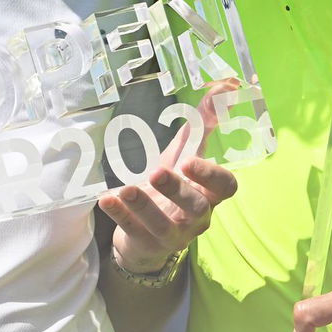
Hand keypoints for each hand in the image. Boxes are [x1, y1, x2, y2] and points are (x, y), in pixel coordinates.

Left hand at [99, 99, 237, 274]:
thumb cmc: (171, 189)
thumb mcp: (185, 154)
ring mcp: (173, 235)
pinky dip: (120, 215)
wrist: (146, 236)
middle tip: (157, 171)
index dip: (212, 175)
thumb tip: (225, 86)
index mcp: (209, 193)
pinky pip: (134, 232)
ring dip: (144, 205)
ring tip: (126, 188)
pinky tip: (106, 199)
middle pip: (196, 206)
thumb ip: (203, 123)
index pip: (225, 187)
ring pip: (163, 224)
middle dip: (177, 189)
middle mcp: (196, 216)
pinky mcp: (147, 245)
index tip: (191, 160)